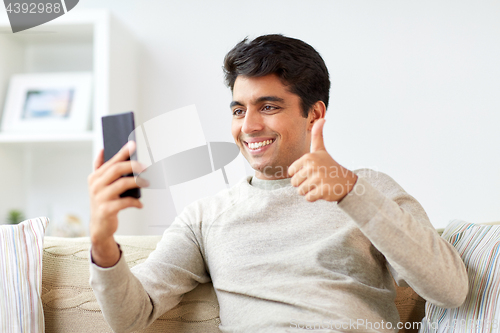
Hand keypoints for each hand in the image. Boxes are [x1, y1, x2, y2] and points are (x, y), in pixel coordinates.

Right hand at [87, 141, 147, 266]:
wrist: (99, 227)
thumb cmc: (103, 202)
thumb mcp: (99, 185)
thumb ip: (100, 168)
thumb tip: (103, 150)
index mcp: (95, 177)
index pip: (111, 161)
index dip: (122, 152)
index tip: (133, 144)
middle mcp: (95, 186)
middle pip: (116, 169)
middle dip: (133, 165)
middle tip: (145, 166)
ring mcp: (99, 198)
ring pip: (122, 184)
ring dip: (137, 182)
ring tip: (146, 182)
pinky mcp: (106, 210)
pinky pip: (125, 202)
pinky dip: (135, 202)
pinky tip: (140, 204)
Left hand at [288, 119, 357, 201]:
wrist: (347, 182)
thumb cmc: (330, 166)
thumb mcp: (321, 150)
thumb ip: (318, 135)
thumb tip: (322, 119)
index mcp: (308, 157)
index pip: (291, 173)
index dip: (299, 175)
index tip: (311, 172)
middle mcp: (312, 166)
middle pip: (294, 183)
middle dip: (304, 184)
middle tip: (316, 180)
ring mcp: (318, 178)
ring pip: (301, 191)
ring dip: (309, 191)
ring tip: (319, 185)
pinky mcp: (323, 190)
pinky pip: (308, 198)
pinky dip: (315, 197)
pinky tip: (323, 191)